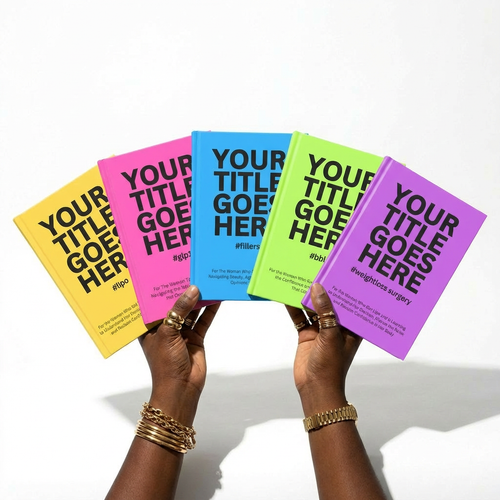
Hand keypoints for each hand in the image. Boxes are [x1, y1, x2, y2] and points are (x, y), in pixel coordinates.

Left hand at [139, 285, 219, 424]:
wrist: (181, 389)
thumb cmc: (165, 363)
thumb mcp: (168, 332)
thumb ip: (180, 309)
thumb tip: (193, 289)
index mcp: (150, 326)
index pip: (154, 302)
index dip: (161, 288)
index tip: (169, 271)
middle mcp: (165, 327)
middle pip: (174, 304)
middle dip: (182, 291)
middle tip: (191, 271)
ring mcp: (181, 332)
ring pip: (191, 310)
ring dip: (198, 298)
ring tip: (206, 280)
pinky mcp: (196, 337)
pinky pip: (203, 320)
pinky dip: (210, 310)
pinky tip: (217, 298)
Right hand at [286, 283, 361, 413]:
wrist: (315, 387)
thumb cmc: (331, 365)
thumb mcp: (331, 335)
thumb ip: (325, 311)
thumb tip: (317, 287)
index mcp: (351, 327)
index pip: (350, 303)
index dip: (346, 288)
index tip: (340, 270)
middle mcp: (337, 326)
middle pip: (330, 302)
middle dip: (324, 288)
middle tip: (318, 268)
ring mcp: (321, 329)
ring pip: (314, 307)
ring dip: (307, 296)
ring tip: (301, 276)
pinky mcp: (306, 334)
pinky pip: (300, 317)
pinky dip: (294, 307)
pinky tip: (287, 295)